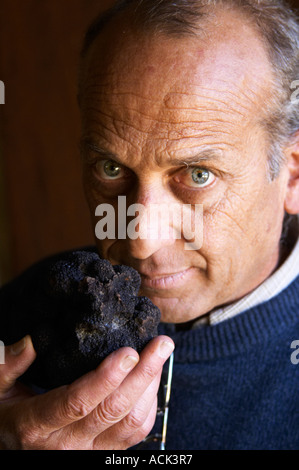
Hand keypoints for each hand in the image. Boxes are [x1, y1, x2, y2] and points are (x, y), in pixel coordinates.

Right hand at [0, 335, 173, 449]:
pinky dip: (150, 405)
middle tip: (161, 342)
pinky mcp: (103, 455)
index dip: (106, 378)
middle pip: (113, 411)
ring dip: (151, 387)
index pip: (77, 403)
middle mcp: (66, 445)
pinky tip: (152, 379)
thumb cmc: (5, 415)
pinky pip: (135, 435)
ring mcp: (88, 453)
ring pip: (131, 424)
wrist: (11, 448)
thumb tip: (32, 341)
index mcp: (36, 425)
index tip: (129, 352)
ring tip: (160, 353)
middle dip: (143, 374)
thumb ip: (9, 365)